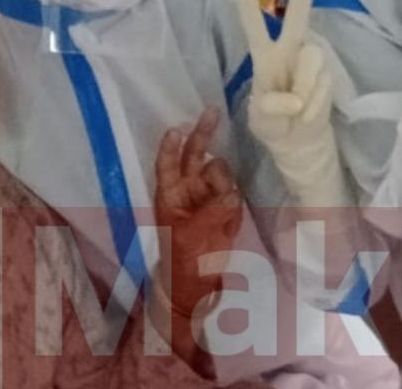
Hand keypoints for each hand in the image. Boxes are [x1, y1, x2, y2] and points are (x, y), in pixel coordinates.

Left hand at [154, 108, 242, 316]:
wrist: (197, 290)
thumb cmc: (184, 260)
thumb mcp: (193, 233)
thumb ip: (211, 205)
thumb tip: (227, 181)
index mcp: (169, 195)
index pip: (167, 163)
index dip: (171, 145)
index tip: (177, 128)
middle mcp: (187, 192)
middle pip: (195, 157)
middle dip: (202, 135)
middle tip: (211, 112)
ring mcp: (207, 200)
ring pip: (219, 174)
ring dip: (223, 179)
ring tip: (222, 204)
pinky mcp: (224, 211)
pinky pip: (233, 195)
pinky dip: (233, 202)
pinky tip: (229, 218)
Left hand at [237, 0, 348, 206]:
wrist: (301, 144)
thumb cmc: (274, 126)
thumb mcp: (261, 122)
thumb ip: (270, 108)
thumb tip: (293, 100)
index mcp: (264, 58)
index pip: (254, 27)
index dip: (248, 5)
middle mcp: (289, 52)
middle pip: (296, 20)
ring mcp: (310, 61)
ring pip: (311, 61)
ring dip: (304, 89)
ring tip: (297, 110)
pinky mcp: (328, 76)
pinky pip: (322, 85)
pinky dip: (314, 106)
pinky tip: (308, 114)